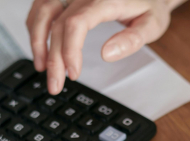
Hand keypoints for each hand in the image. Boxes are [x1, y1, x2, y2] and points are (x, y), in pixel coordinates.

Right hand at [26, 0, 186, 94]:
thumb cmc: (150, 5)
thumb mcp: (153, 23)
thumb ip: (132, 39)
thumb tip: (107, 54)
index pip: (76, 24)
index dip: (69, 50)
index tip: (73, 73)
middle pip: (57, 23)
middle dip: (52, 57)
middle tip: (55, 84)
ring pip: (43, 11)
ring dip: (37, 40)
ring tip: (41, 67)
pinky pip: (44, 6)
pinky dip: (36, 26)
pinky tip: (39, 46)